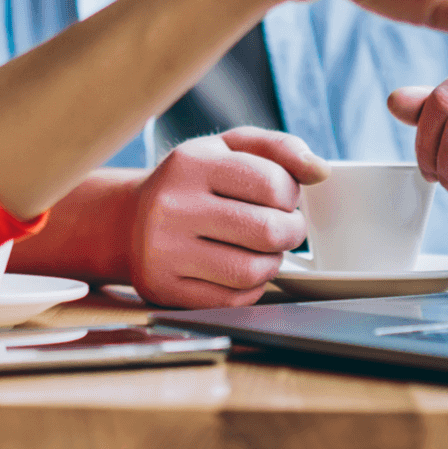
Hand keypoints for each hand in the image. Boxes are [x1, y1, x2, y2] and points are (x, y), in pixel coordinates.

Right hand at [126, 128, 327, 307]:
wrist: (127, 221)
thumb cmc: (190, 181)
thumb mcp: (226, 147)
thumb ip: (277, 148)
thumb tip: (320, 170)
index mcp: (191, 163)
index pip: (271, 183)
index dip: (291, 194)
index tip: (283, 196)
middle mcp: (173, 206)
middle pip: (266, 231)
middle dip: (291, 231)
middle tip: (285, 226)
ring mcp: (165, 251)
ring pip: (252, 271)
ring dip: (273, 262)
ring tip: (264, 248)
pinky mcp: (165, 289)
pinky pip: (233, 300)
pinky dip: (251, 287)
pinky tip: (241, 268)